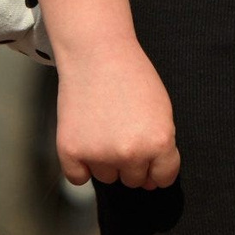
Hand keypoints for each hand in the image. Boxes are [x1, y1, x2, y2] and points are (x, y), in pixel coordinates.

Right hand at [53, 42, 179, 189]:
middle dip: (131, 162)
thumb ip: (160, 147)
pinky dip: (80, 165)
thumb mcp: (162, 110)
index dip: (157, 167)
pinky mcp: (71, 152)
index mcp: (159, 142)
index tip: (149, 156)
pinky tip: (86, 138)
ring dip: (105, 161)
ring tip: (103, 126)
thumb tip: (150, 181)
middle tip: (121, 129)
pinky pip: (78, 178)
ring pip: (107, 178)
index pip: (163, 178)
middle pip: (134, 180)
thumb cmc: (131, 76)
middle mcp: (131, 154)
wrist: (96, 54)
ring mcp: (99, 155)